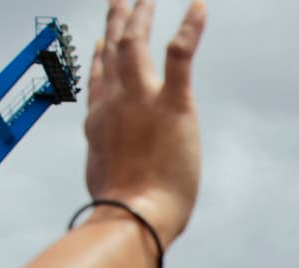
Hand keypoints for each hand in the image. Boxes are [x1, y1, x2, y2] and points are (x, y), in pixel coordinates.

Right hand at [83, 0, 206, 248]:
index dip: (99, 59)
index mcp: (99, 124)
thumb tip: (111, 190)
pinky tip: (199, 6)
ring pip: (137, 43)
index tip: (101, 42)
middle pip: (114, 51)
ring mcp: (142, 99)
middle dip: (118, 22)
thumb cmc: (123, 213)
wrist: (134, 215)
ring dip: (142, 14)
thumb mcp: (107, 185)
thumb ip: (110, 172)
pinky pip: (180, 54)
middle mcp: (116, 103)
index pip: (99, 81)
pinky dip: (190, 27)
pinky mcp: (173, 104)